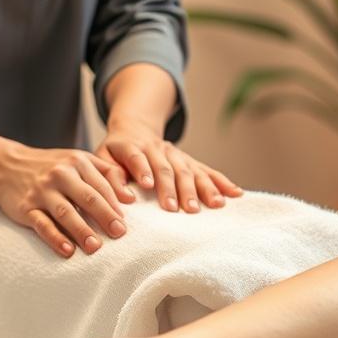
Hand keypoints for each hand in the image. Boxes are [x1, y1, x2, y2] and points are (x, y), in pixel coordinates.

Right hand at [0, 143, 129, 257]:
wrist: (5, 166)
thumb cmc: (51, 166)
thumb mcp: (78, 160)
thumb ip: (106, 174)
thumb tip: (131, 198)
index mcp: (77, 162)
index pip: (101, 185)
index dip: (115, 205)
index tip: (125, 223)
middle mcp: (60, 174)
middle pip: (88, 197)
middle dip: (105, 217)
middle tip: (119, 234)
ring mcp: (41, 191)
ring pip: (66, 212)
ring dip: (82, 230)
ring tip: (95, 247)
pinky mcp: (26, 207)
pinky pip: (42, 224)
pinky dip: (55, 238)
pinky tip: (68, 251)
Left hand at [96, 121, 242, 212]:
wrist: (133, 128)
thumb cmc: (114, 152)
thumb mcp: (102, 158)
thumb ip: (109, 175)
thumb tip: (123, 198)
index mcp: (131, 146)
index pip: (137, 156)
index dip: (142, 169)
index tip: (147, 185)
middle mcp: (157, 148)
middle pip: (168, 167)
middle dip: (177, 189)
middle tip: (183, 210)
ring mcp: (176, 154)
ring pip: (190, 170)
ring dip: (203, 188)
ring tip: (214, 205)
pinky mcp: (189, 160)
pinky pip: (207, 170)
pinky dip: (222, 182)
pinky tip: (236, 193)